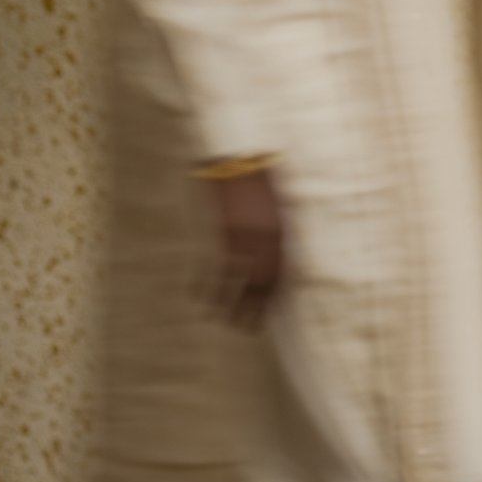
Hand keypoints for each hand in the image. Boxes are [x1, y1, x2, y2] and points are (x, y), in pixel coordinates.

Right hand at [206, 167, 285, 328]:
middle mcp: (266, 239)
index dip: (275, 298)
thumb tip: (278, 252)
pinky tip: (199, 297)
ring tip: (223, 321)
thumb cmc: (260, 175)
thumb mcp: (279, 203)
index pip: (282, 275)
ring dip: (229, 304)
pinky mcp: (222, 231)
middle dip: (255, 309)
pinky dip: (206, 284)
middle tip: (248, 329)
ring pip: (237, 281)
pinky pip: (214, 266)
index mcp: (282, 232)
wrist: (240, 152)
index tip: (269, 314)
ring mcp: (243, 236)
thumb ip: (278, 228)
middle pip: (263, 284)